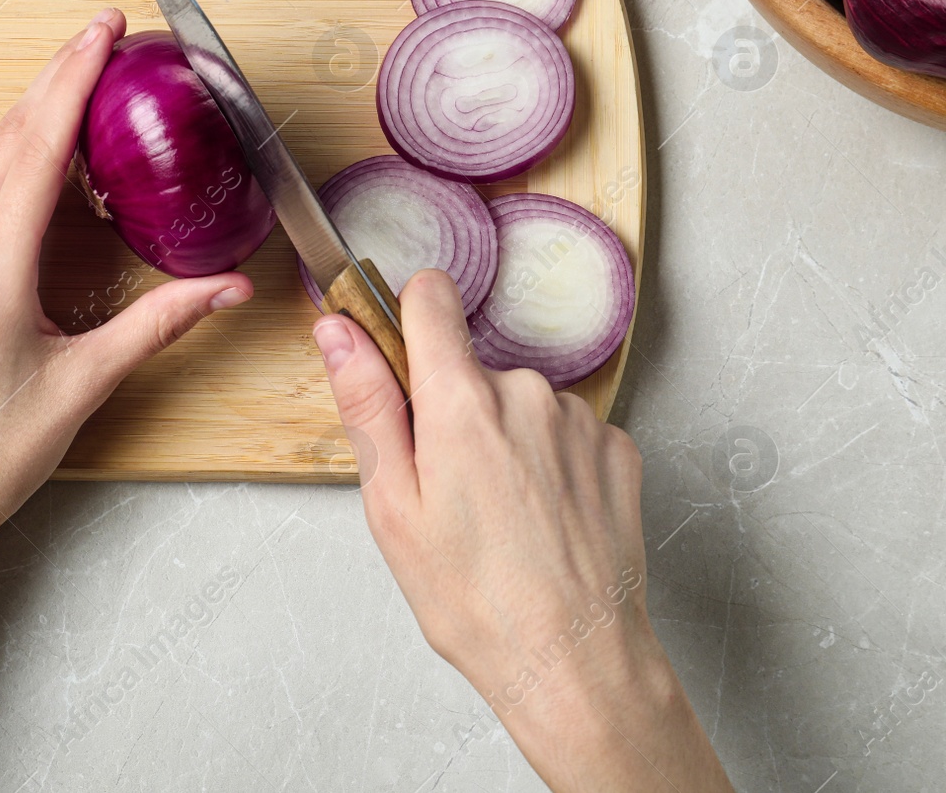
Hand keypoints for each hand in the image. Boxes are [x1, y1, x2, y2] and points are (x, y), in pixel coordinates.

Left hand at [0, 8, 252, 564]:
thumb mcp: (84, 385)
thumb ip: (159, 325)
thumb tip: (227, 287)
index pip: (37, 146)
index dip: (75, 78)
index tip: (106, 29)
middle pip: (8, 136)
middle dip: (58, 75)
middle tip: (105, 31)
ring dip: (33, 111)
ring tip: (80, 76)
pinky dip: (13, 156)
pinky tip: (40, 157)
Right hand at [313, 270, 732, 791]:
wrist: (575, 661)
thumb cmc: (475, 600)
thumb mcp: (391, 506)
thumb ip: (366, 404)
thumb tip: (339, 331)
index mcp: (462, 401)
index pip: (431, 297)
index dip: (407, 318)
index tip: (401, 358)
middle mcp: (527, 393)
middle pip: (471, 368)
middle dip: (452, 411)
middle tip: (448, 492)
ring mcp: (580, 420)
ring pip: (518, 403)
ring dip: (504, 439)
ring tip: (500, 518)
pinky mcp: (618, 448)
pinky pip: (565, 432)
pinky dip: (549, 463)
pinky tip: (542, 520)